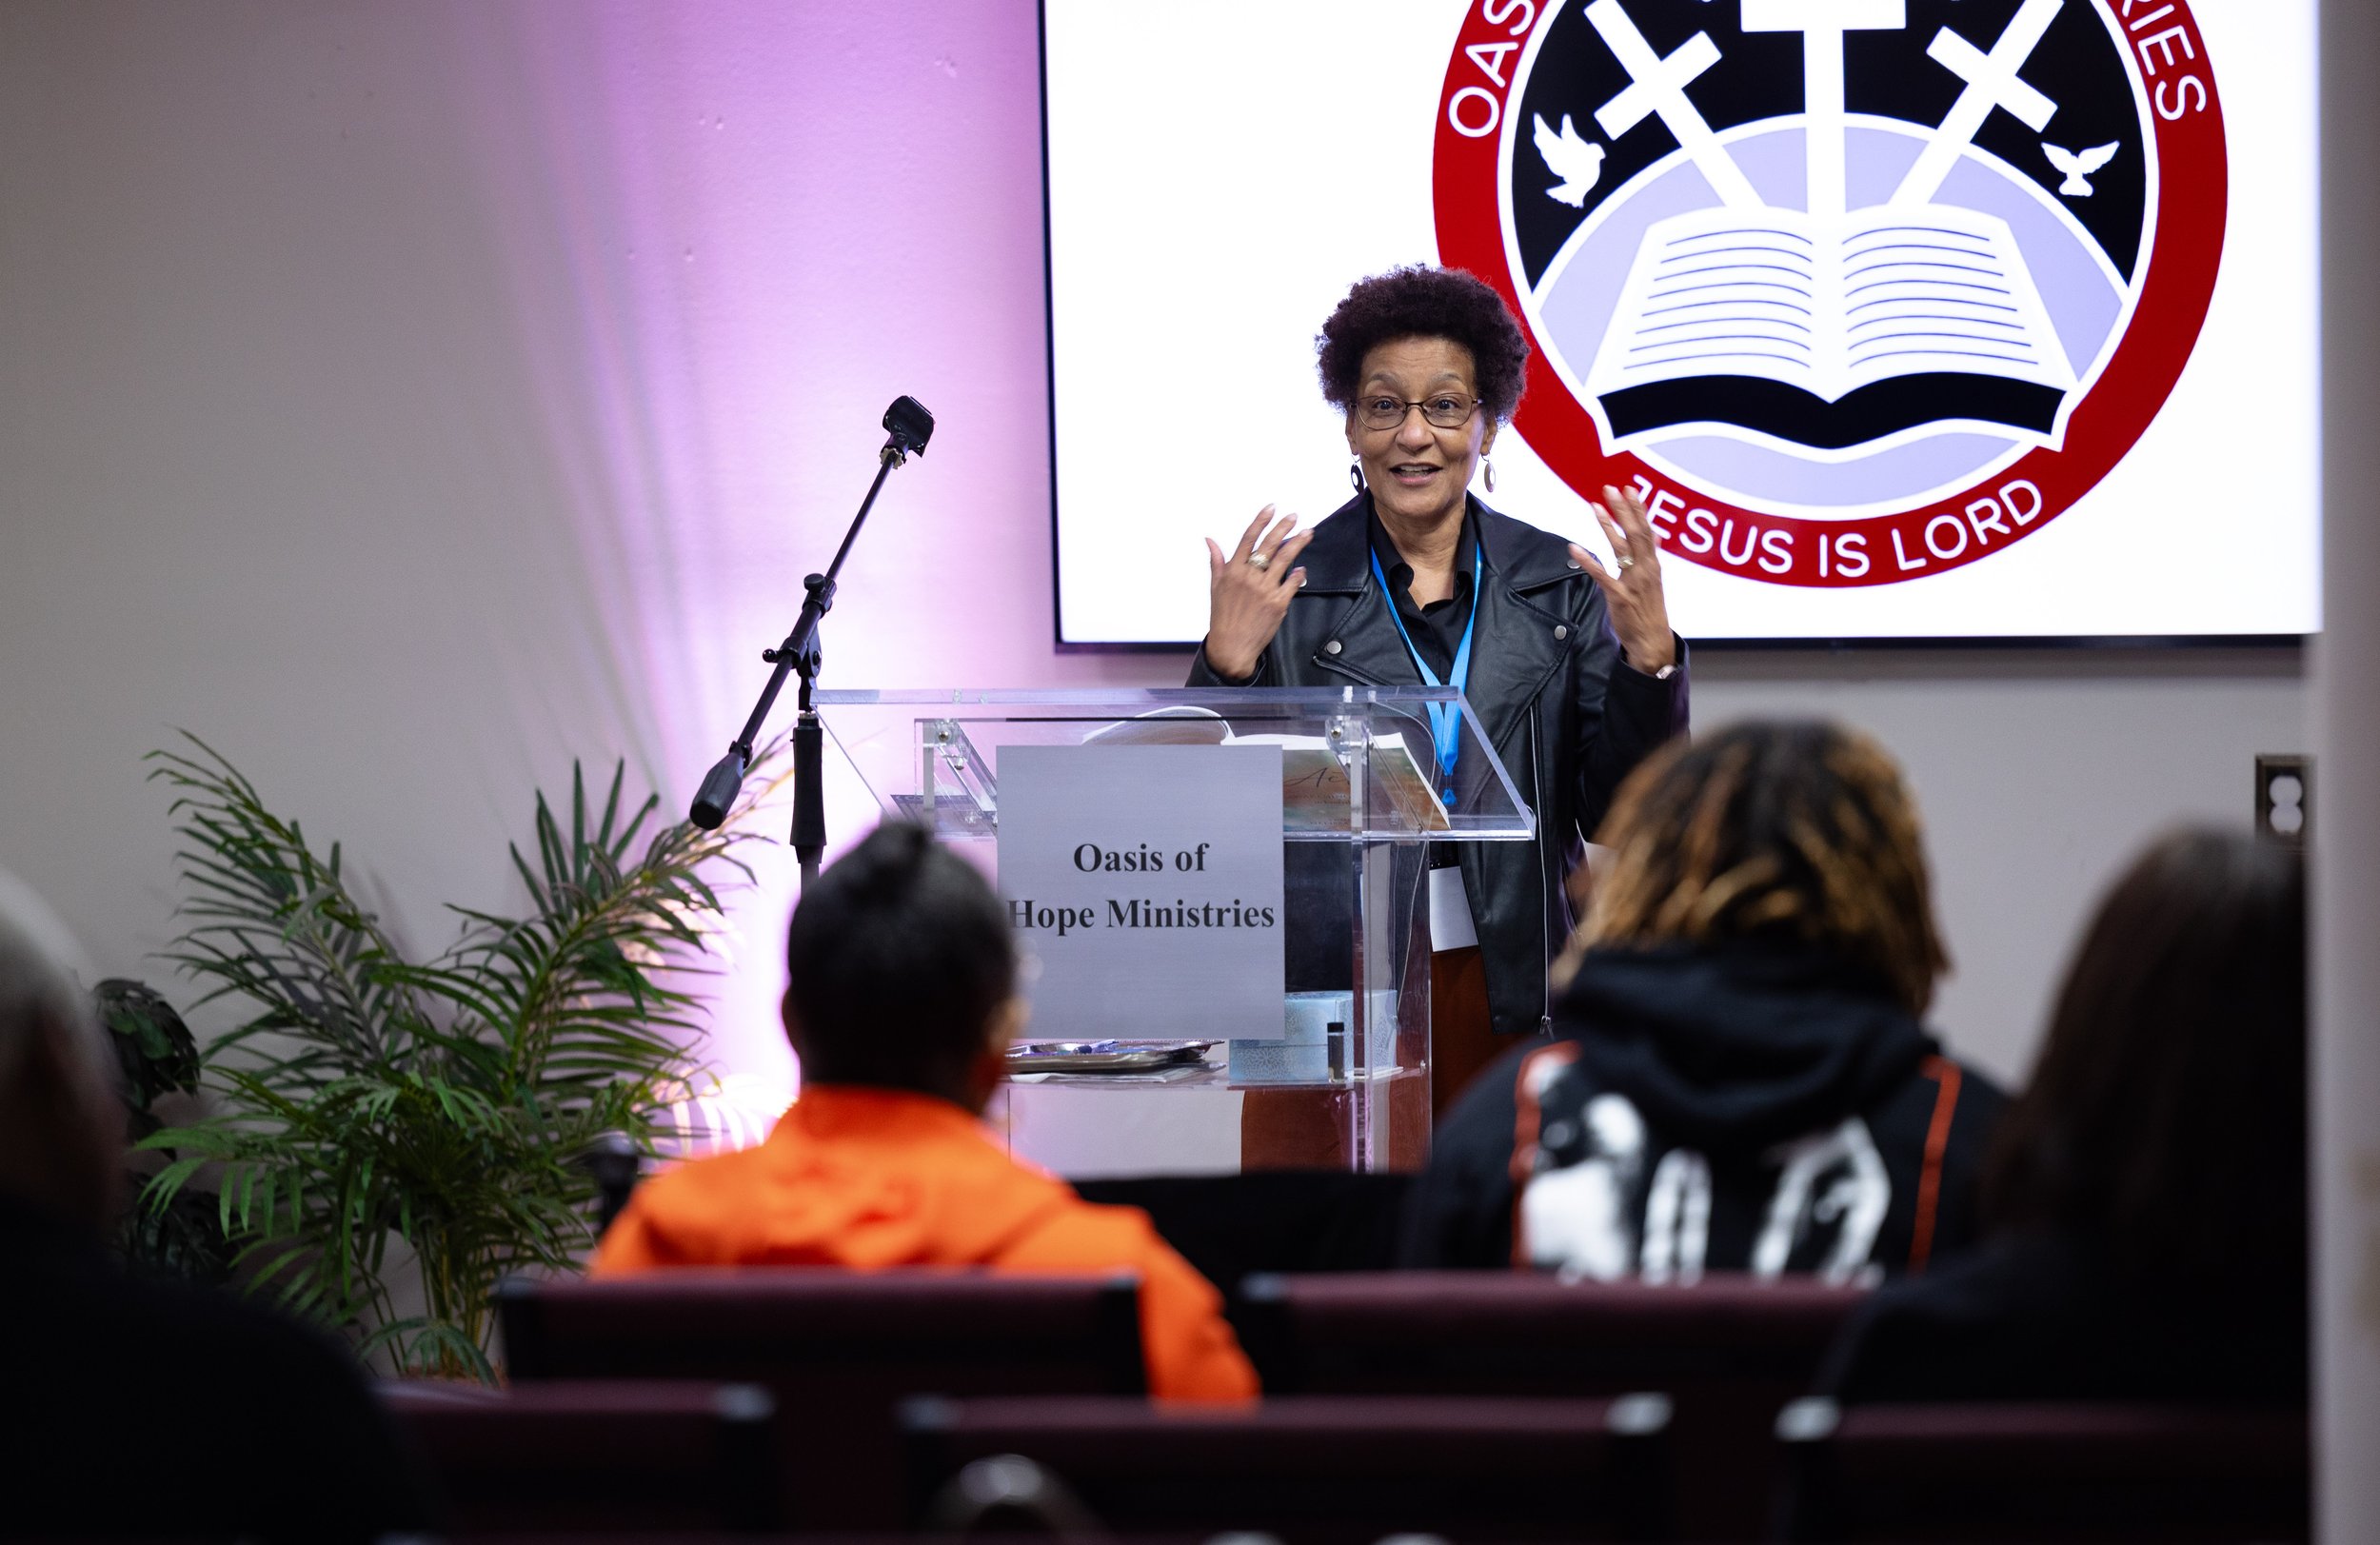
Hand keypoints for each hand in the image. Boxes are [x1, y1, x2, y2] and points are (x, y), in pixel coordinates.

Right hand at [1202, 505, 1313, 679]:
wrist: (1231, 646)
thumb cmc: (1222, 617)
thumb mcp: (1215, 587)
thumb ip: (1216, 561)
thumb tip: (1209, 540)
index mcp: (1233, 571)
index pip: (1248, 539)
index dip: (1261, 521)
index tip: (1271, 508)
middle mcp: (1249, 577)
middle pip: (1269, 545)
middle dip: (1283, 527)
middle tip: (1294, 516)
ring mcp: (1264, 590)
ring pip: (1284, 559)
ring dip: (1297, 543)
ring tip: (1307, 532)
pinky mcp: (1277, 603)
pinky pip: (1292, 583)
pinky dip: (1298, 574)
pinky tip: (1302, 568)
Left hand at [1568, 485, 1674, 672]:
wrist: (1652, 641)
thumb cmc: (1651, 610)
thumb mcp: (1655, 580)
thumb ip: (1652, 556)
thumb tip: (1656, 535)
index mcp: (1654, 564)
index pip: (1648, 530)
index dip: (1638, 509)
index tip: (1630, 489)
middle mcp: (1646, 569)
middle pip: (1636, 533)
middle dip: (1623, 510)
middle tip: (1611, 489)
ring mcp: (1633, 582)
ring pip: (1621, 549)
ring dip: (1608, 527)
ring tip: (1595, 507)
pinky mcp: (1619, 596)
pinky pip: (1602, 575)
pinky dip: (1588, 561)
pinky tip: (1575, 548)